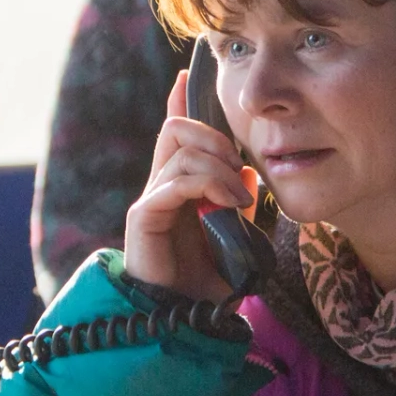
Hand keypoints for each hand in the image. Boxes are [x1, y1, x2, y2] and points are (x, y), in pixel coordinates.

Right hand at [122, 71, 255, 300]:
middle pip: (176, 129)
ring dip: (219, 165)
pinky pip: (175, 182)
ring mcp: (151, 201)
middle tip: (240, 164)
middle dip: (214, 134)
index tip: (187, 74)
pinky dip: (207, 184)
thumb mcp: (235, 234)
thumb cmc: (208, 283)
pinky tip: (229, 203)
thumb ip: (238, 202)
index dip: (180, 102)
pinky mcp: (145, 218)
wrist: (187, 321)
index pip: (175, 134)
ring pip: (179, 149)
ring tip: (241, 196)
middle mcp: (160, 188)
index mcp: (179, 188)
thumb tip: (250, 173)